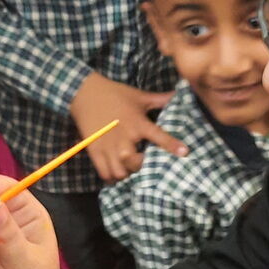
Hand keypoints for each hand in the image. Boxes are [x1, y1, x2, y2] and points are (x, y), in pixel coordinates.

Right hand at [69, 72, 186, 181]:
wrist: (84, 92)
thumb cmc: (114, 94)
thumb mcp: (139, 96)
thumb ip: (159, 99)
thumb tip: (178, 94)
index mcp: (136, 123)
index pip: (157, 135)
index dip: (171, 145)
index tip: (184, 152)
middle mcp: (123, 137)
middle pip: (135, 162)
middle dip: (142, 166)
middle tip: (144, 162)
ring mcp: (107, 146)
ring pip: (120, 172)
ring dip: (127, 173)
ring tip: (130, 168)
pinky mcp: (94, 150)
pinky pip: (104, 173)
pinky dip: (112, 176)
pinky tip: (117, 171)